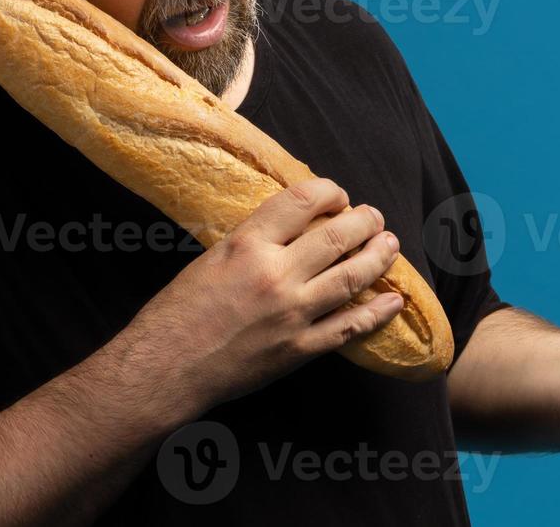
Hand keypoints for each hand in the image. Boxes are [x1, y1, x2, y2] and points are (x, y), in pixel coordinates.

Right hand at [131, 177, 403, 419]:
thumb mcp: (212, 257)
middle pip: (337, 235)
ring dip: (378, 257)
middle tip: (374, 216)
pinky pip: (350, 326)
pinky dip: (377, 312)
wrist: (165, 369)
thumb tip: (295, 224)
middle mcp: (276, 274)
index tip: (338, 194)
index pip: (303, 200)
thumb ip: (255, 239)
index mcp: (249, 244)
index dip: (330, 191)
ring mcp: (292, 313)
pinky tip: (394, 300)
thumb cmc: (178, 311)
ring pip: (352, 276)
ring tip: (389, 244)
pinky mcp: (300, 348)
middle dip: (364, 221)